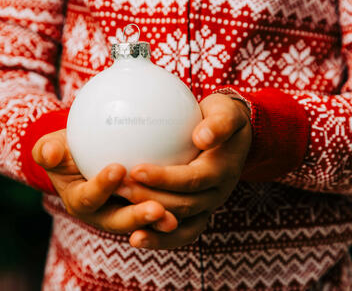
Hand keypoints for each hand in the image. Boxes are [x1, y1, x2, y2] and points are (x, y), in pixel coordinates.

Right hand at [32, 129, 177, 233]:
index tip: (117, 168)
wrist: (86, 157)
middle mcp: (102, 215)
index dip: (101, 187)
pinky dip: (171, 216)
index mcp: (80, 201)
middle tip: (155, 208)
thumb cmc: (69, 149)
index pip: (89, 198)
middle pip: (119, 221)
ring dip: (157, 223)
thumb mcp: (54, 146)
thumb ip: (48, 149)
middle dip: (136, 218)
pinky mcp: (142, 214)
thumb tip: (48, 152)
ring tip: (173, 217)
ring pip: (142, 226)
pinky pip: (157, 219)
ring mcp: (123, 217)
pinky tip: (190, 201)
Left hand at [116, 93, 251, 248]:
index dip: (164, 178)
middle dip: (149, 199)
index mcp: (223, 171)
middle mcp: (217, 194)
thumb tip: (202, 137)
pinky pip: (179, 233)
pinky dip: (159, 239)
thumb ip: (219, 124)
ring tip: (121, 210)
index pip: (192, 179)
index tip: (136, 169)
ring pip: (179, 223)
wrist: (232, 138)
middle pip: (182, 204)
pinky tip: (134, 237)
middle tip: (119, 188)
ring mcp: (208, 208)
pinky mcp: (198, 215)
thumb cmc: (223, 118)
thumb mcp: (227, 112)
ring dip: (150, 221)